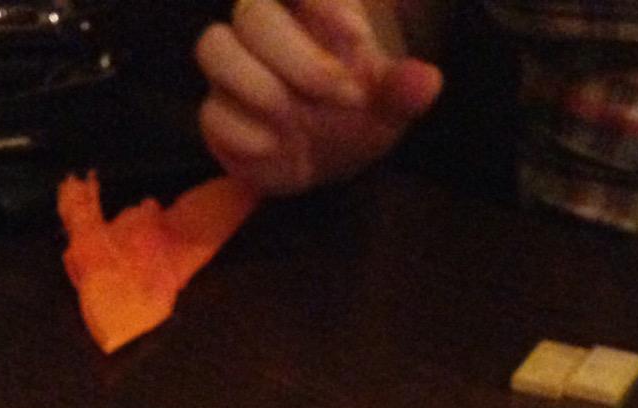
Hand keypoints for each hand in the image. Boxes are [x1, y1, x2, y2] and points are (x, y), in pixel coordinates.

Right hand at [197, 0, 443, 194]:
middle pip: (252, 13)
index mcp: (304, 7)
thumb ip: (402, 89)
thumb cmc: (355, 112)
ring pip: (213, 47)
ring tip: (294, 121)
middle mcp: (262, 29)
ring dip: (257, 85)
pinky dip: (244, 133)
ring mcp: (234, 71)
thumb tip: (427, 81)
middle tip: (344, 96)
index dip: (322, 2)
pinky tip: (278, 148)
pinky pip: (210, 113)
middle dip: (299, 58)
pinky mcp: (216, 116)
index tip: (358, 40)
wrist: (328, 161)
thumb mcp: (388, 103)